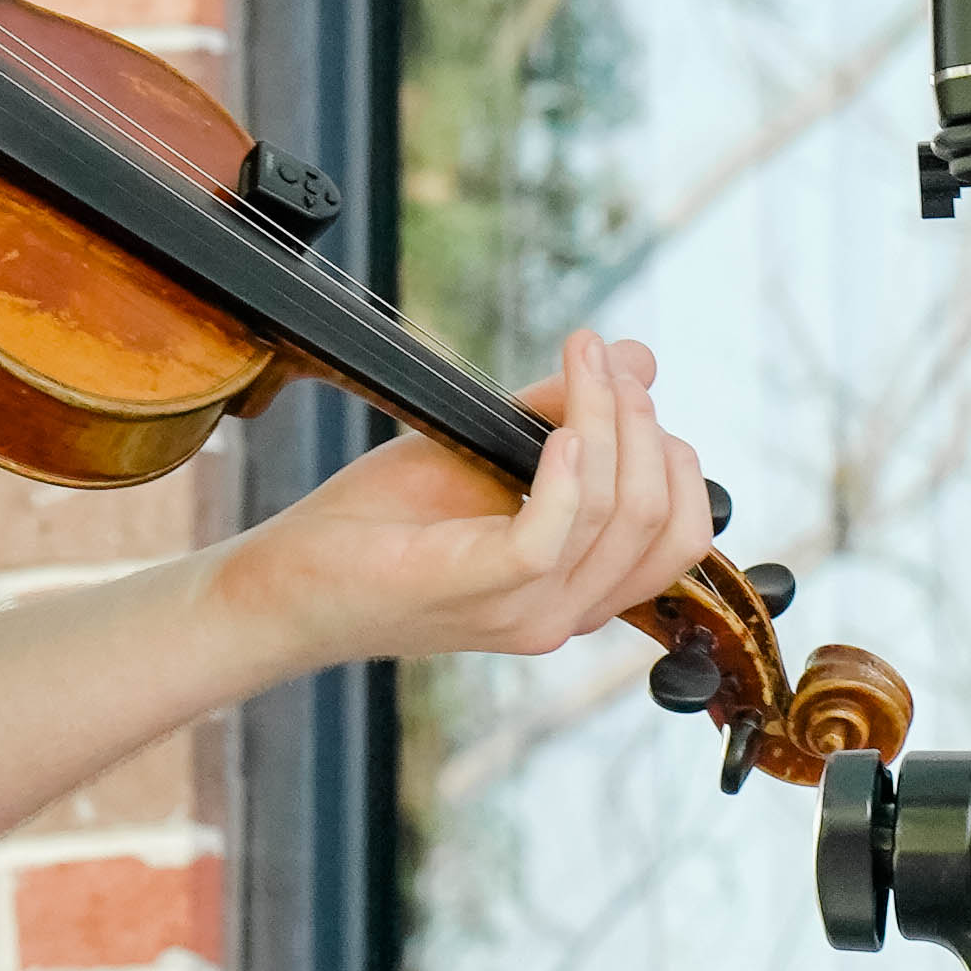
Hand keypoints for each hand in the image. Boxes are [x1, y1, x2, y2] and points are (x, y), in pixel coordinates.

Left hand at [207, 329, 718, 670]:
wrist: (286, 582)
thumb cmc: (380, 522)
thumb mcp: (486, 451)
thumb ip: (564, 413)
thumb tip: (640, 359)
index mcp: (577, 588)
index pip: (683, 534)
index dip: (672, 453)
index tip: (626, 381)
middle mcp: (566, 611)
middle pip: (663, 518)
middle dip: (644, 423)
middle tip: (601, 360)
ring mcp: (527, 611)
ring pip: (620, 515)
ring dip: (610, 419)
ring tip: (581, 361)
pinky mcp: (479, 590)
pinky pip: (555, 534)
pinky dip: (570, 472)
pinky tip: (558, 428)